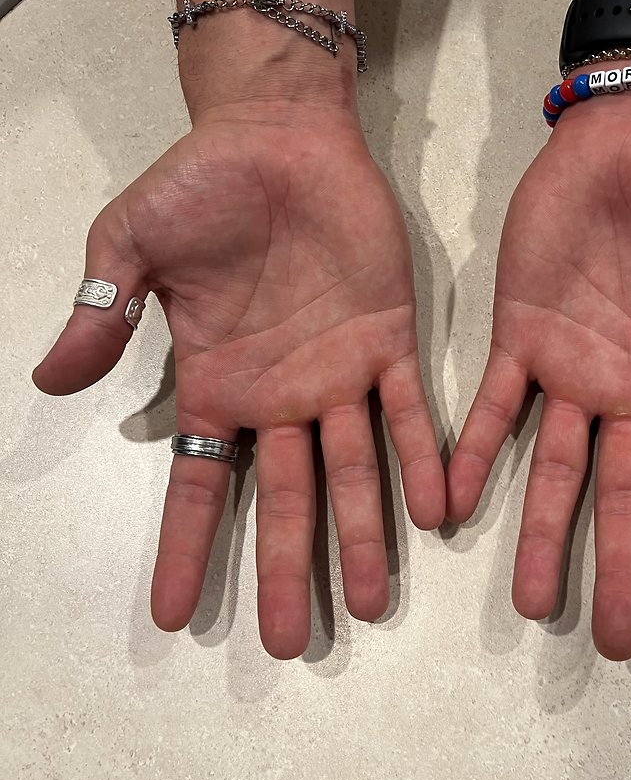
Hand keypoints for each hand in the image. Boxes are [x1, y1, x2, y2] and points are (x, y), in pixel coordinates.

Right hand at [33, 111, 444, 658]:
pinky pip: (412, 410)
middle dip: (285, 570)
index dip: (185, 548)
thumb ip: (102, 314)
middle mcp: (281, 398)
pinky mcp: (392, 340)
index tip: (172, 616)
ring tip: (372, 602)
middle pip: (282, 501)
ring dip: (363, 535)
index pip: (197, 484)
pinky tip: (435, 512)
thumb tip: (47, 379)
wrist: (277, 135)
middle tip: (291, 643)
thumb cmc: (200, 186)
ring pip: (353, 472)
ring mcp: (339, 375)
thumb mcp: (130, 245)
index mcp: (217, 385)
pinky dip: (422, 458)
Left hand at [447, 90, 630, 658]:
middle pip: (628, 499)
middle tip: (613, 643)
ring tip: (533, 602)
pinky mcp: (520, 335)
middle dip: (624, 569)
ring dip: (543, 533)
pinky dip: (472, 451)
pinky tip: (453, 502)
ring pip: (554, 469)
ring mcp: (573, 370)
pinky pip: (494, 405)